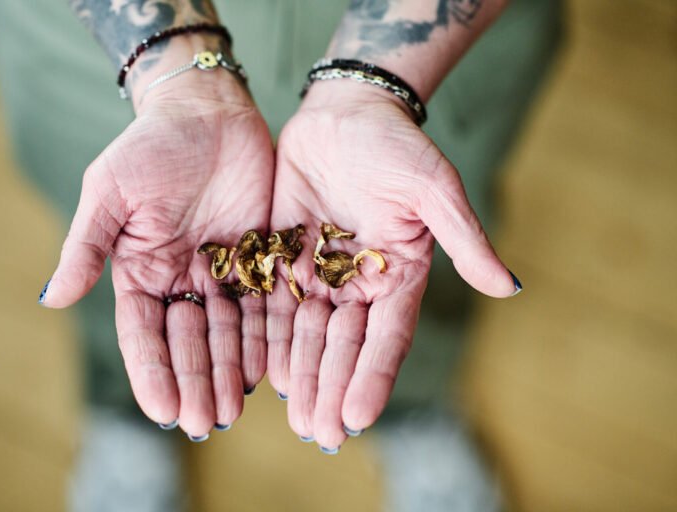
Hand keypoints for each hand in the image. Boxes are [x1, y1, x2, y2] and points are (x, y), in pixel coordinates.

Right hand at [40, 70, 272, 437]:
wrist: (207, 111)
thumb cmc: (150, 146)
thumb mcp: (110, 192)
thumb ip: (88, 247)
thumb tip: (51, 299)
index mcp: (142, 270)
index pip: (145, 332)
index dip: (153, 372)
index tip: (163, 412)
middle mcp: (183, 279)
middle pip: (190, 341)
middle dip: (196, 382)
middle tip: (207, 423)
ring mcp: (224, 271)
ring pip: (229, 331)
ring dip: (231, 371)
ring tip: (237, 409)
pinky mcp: (261, 257)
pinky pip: (266, 303)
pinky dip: (267, 336)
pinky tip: (271, 369)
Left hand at [267, 81, 517, 450]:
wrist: (345, 113)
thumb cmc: (397, 146)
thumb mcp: (435, 188)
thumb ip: (463, 239)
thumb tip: (507, 288)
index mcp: (398, 274)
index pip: (386, 336)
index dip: (372, 377)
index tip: (357, 417)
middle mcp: (358, 282)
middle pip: (344, 345)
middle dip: (331, 388)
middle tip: (319, 432)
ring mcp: (319, 272)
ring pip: (307, 333)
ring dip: (301, 375)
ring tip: (294, 416)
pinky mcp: (283, 256)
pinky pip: (272, 302)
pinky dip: (267, 337)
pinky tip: (261, 370)